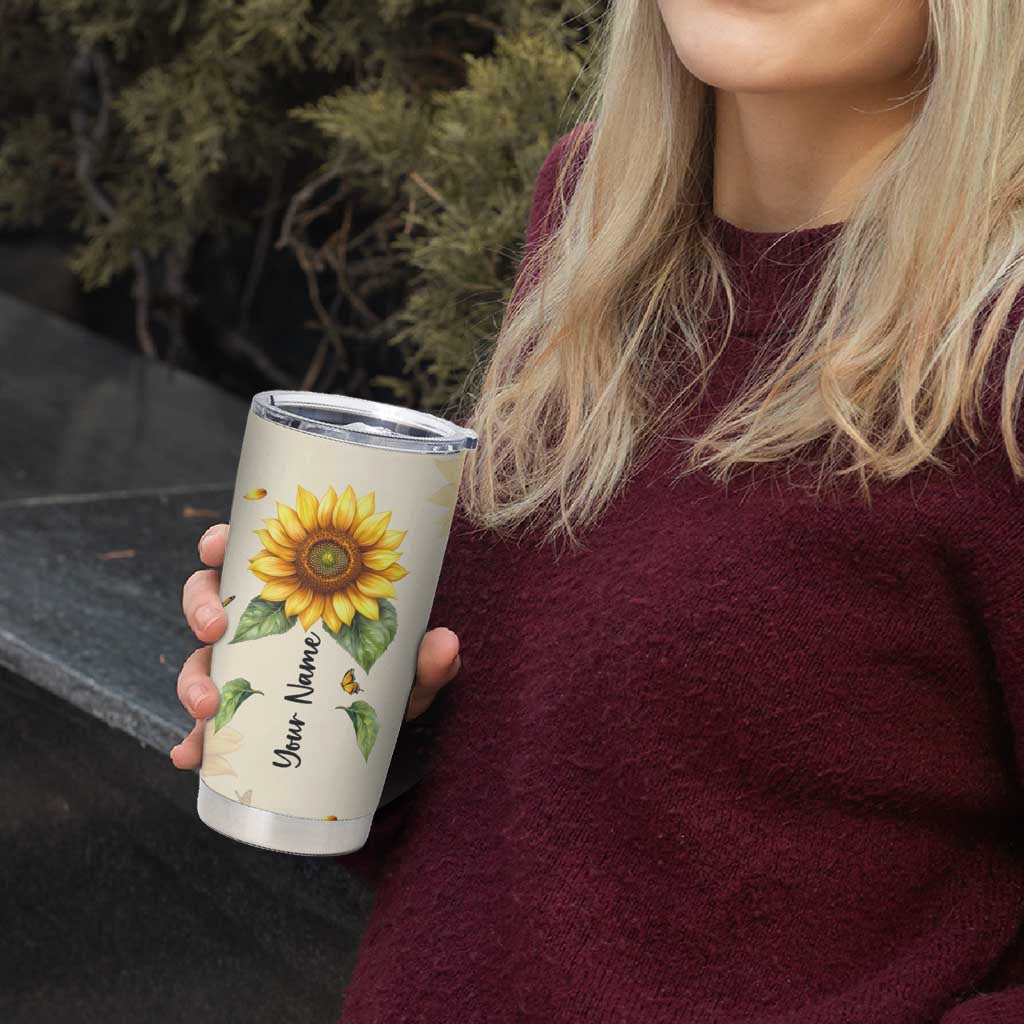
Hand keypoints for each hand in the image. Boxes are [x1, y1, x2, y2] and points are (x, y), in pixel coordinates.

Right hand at [169, 523, 461, 768]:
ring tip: (206, 707)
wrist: (385, 732)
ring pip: (199, 661)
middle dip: (199, 611)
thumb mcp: (409, 667)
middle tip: (214, 630)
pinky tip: (191, 757)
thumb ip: (427, 658)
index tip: (216, 547)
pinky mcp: (241, 716)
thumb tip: (445, 644)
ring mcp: (244, 669)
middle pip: (207, 601)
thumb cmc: (390, 677)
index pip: (247, 555)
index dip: (219, 544)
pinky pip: (206, 727)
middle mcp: (259, 625)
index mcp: (292, 591)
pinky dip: (194, 742)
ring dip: (192, 680)